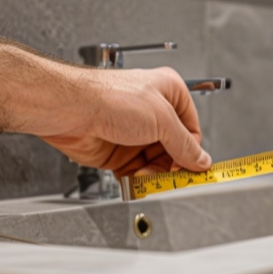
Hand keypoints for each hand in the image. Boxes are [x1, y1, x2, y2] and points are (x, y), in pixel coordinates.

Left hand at [39, 66, 211, 178]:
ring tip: (146, 176)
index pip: (191, 130)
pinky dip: (138, 180)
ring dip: (153, 174)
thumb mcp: (161, 119)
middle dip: (172, 166)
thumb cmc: (109, 98)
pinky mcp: (120, 151)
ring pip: (156, 164)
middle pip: (174, 150)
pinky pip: (137, 172)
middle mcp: (152, 112)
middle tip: (171, 178)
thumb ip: (184, 144)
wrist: (71, 111)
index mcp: (168, 93)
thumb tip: (201, 160)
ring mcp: (135, 133)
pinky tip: (135, 180)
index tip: (192, 168)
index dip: (192, 150)